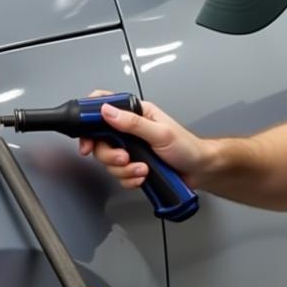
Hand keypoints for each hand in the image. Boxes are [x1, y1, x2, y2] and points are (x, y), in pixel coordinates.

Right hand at [77, 90, 209, 189]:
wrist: (200, 171)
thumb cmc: (187, 147)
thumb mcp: (160, 133)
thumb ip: (132, 122)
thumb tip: (107, 110)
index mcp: (136, 114)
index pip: (104, 107)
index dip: (89, 121)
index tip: (87, 137)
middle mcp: (130, 130)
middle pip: (100, 141)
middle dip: (110, 155)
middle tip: (125, 158)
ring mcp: (131, 149)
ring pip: (109, 161)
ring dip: (124, 170)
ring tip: (142, 169)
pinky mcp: (133, 166)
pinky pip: (119, 175)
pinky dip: (130, 179)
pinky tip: (143, 176)